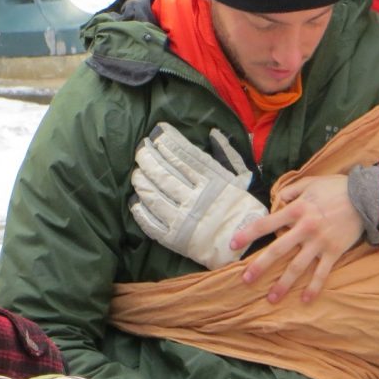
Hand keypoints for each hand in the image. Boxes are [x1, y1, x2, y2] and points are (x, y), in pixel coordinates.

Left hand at [129, 122, 268, 268]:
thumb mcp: (240, 177)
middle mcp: (194, 199)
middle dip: (148, 159)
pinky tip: (135, 201)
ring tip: (136, 172)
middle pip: (164, 175)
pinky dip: (140, 212)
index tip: (157, 134)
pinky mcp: (174, 239)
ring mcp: (182, 220)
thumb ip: (226, 154)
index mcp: (211, 182)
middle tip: (141, 150)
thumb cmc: (241, 208)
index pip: (183, 158)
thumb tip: (213, 133)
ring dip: (142, 182)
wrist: (243, 245)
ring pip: (154, 196)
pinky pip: (151, 223)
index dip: (167, 144)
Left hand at [230, 175, 362, 303]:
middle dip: (260, 266)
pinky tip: (304, 300)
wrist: (366, 196)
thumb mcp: (310, 183)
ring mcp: (319, 243)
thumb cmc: (336, 188)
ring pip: (297, 267)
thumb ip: (290, 191)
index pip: (266, 224)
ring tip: (271, 299)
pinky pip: (322, 273)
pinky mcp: (334, 252)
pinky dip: (313, 288)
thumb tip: (276, 200)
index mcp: (296, 210)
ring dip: (283, 284)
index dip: (248, 234)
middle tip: (245, 280)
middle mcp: (305, 228)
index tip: (233, 244)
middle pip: (277, 250)